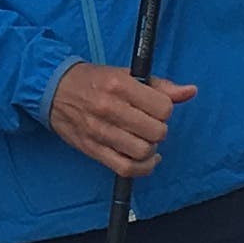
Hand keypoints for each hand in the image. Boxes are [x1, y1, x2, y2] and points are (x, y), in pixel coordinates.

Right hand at [47, 62, 195, 176]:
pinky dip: (143, 168)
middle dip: (158, 130)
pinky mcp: (93, 149)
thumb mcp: (126, 74)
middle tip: (149, 124)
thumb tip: (190, 91)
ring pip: (143, 152)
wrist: (52, 88)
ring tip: (145, 140)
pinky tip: (146, 160)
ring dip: (151, 149)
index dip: (164, 110)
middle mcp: (110, 108)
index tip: (155, 109)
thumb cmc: (93, 80)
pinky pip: (126, 168)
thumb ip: (160, 85)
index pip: (163, 108)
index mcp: (120, 85)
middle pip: (156, 132)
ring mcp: (100, 131)